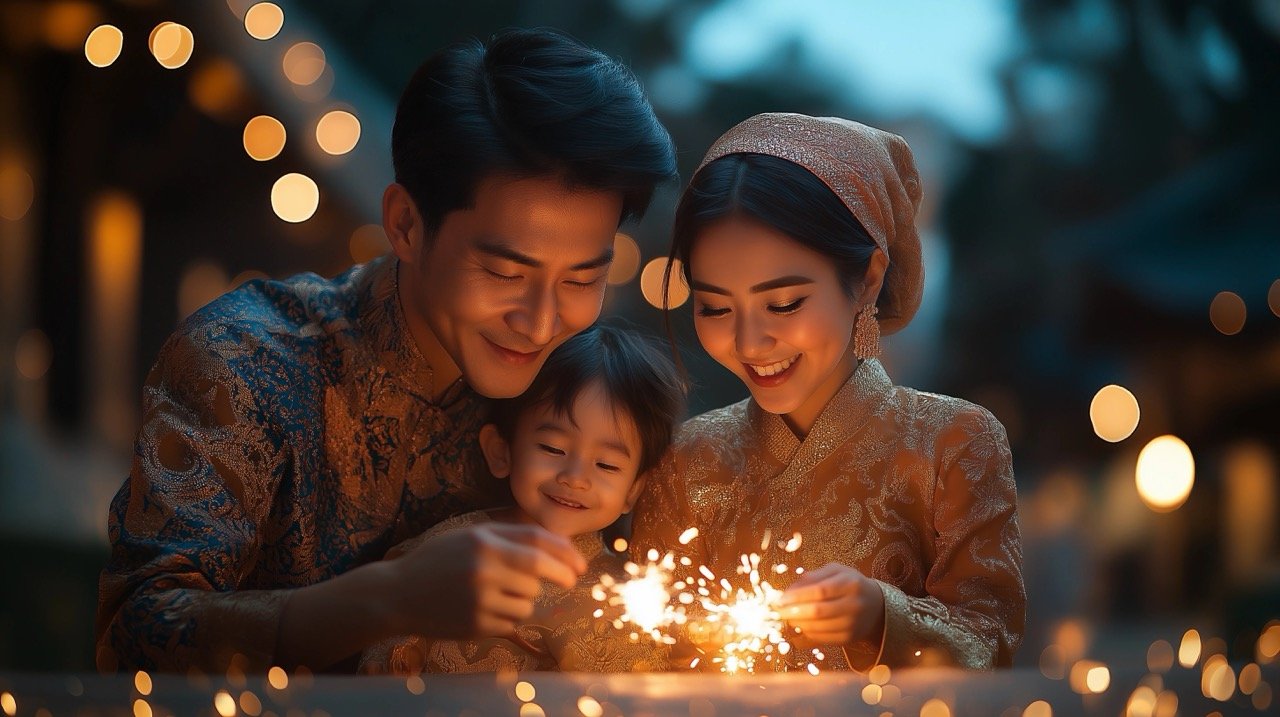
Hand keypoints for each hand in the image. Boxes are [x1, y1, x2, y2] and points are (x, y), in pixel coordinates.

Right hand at [388, 523, 587, 638]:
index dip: (565, 552)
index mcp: (482, 541)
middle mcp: (483, 568)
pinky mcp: (476, 625)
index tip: (580, 563)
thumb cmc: (438, 561)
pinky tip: (484, 609)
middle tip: (569, 580)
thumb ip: (508, 535)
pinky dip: (508, 617)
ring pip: (527, 601)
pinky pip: (512, 623)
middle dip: (560, 576)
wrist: (397, 594)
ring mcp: (480, 599)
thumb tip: (556, 544)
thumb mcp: (468, 536)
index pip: (537, 543)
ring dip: (524, 598)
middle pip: (539, 573)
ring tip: (497, 593)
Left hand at [777, 563, 884, 646]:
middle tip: (777, 612)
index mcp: (850, 583)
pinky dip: (805, 634)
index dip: (796, 596)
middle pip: (817, 612)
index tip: (779, 599)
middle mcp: (854, 605)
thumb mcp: (835, 571)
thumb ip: (812, 577)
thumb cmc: (849, 583)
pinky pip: (822, 639)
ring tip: (786, 617)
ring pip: (817, 628)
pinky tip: (798, 626)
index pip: (819, 591)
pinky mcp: (849, 638)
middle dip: (792, 612)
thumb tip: (788, 591)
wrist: (875, 604)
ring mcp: (853, 624)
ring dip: (796, 624)